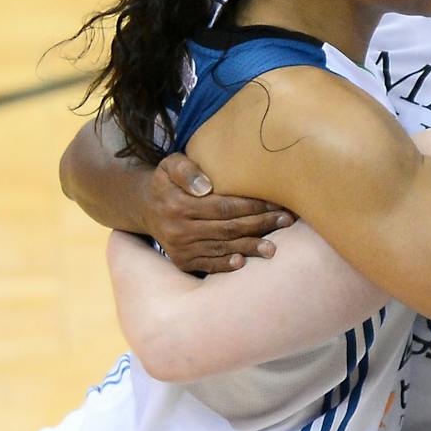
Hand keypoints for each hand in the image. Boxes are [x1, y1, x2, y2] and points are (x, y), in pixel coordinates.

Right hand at [144, 153, 294, 273]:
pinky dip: (226, 265)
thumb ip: (186, 170)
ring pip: (222, 247)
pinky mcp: (182, 260)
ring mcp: (181, 247)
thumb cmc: (166, 181)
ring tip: (274, 247)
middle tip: (287, 220)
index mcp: (179, 204)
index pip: (224, 206)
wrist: (143, 206)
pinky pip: (208, 264)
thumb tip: (206, 187)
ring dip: (250, 247)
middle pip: (228, 228)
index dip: (252, 206)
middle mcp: (179, 229)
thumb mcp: (169, 165)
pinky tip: (244, 262)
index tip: (276, 202)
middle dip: (261, 225)